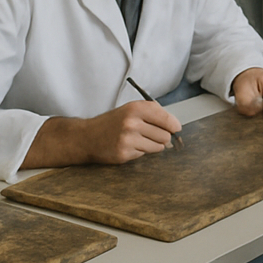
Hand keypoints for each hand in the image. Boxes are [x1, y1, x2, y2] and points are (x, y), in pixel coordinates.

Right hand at [25, 101, 179, 167]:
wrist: (86, 137)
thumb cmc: (112, 123)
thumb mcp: (130, 109)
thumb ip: (153, 114)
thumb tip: (175, 126)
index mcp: (136, 108)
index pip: (167, 119)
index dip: (174, 125)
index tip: (176, 128)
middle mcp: (132, 123)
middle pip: (165, 135)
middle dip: (162, 137)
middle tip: (151, 135)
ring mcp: (128, 139)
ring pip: (158, 147)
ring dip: (153, 145)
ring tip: (138, 140)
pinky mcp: (124, 153)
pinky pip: (145, 154)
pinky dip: (140, 152)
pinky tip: (129, 146)